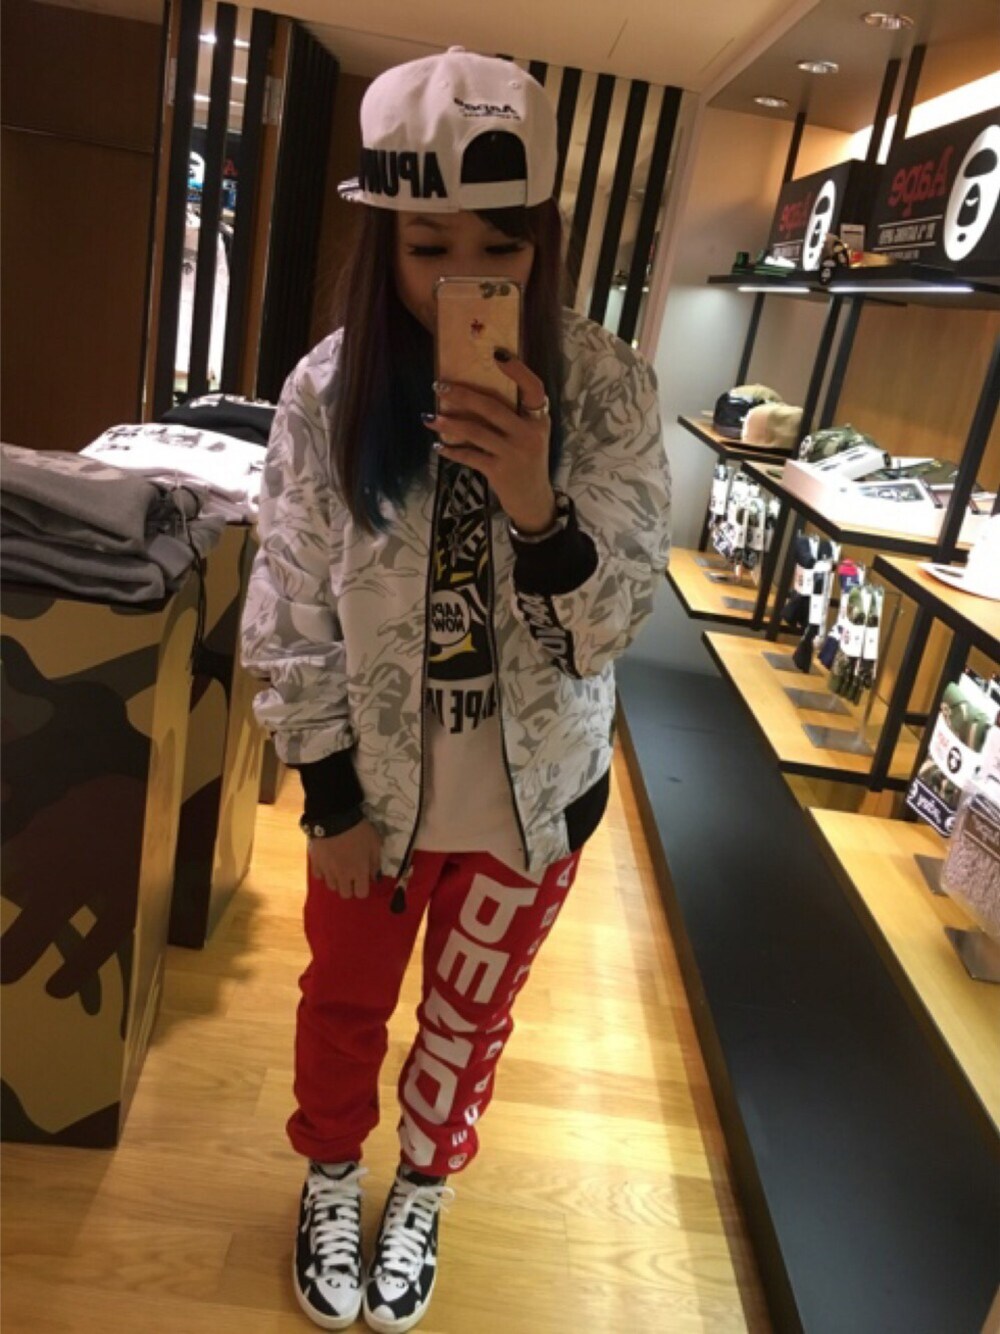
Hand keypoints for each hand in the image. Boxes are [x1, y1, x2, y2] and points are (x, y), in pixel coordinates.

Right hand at [307, 820, 381, 899]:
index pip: (361, 894)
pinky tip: (327, 863)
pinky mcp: (315, 863)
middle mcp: (342, 876)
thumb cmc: (358, 830)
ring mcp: (327, 871)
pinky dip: (324, 873)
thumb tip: (374, 877)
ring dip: (337, 880)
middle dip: (349, 887)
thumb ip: (375, 862)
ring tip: (339, 868)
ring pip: (331, 887)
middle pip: (345, 894)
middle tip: (351, 875)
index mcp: (358, 871)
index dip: (363, 888)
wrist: (334, 818)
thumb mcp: (374, 843)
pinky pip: (319, 876)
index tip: (363, 879)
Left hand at [425, 351, 556, 534]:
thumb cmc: (527, 462)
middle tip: (440, 386)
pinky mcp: (499, 472)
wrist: (534, 500)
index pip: (534, 388)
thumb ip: (515, 417)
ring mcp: (514, 453)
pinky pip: (469, 456)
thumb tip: (476, 393)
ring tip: (429, 418)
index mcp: (539, 420)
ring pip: (476, 431)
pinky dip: (451, 451)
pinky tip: (438, 446)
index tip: (497, 354)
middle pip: (492, 407)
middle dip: (462, 395)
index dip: (518, 370)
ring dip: (449, 424)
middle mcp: (529, 434)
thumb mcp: (531, 436)